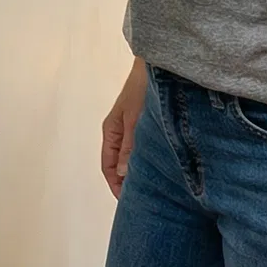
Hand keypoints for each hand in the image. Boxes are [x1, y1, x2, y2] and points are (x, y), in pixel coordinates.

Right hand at [100, 58, 147, 198]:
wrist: (158, 65)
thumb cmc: (143, 88)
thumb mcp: (135, 119)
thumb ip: (130, 146)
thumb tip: (124, 174)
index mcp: (111, 131)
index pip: (108, 166)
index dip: (115, 185)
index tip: (126, 200)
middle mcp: (119, 131)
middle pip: (119, 164)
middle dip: (126, 182)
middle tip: (140, 199)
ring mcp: (132, 127)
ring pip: (131, 156)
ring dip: (137, 170)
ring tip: (150, 187)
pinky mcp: (145, 123)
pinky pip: (142, 147)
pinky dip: (146, 159)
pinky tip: (159, 165)